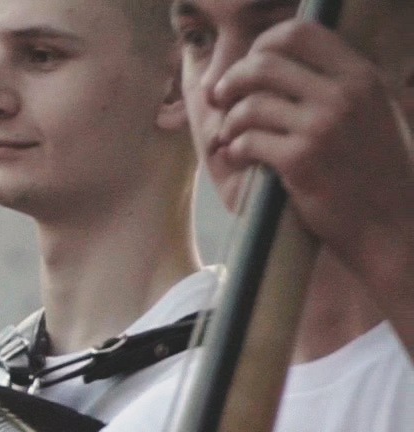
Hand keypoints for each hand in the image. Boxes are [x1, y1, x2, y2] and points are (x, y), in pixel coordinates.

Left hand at [214, 19, 413, 285]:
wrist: (389, 220)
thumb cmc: (371, 167)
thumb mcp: (368, 110)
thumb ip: (333, 82)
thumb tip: (277, 59)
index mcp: (360, 75)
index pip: (298, 32)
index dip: (261, 46)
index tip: (247, 68)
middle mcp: (344, 93)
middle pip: (262, 64)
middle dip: (230, 82)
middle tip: (220, 100)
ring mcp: (323, 126)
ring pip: (248, 106)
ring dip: (229, 123)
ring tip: (231, 137)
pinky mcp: (301, 161)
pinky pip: (246, 142)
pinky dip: (234, 150)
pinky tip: (241, 158)